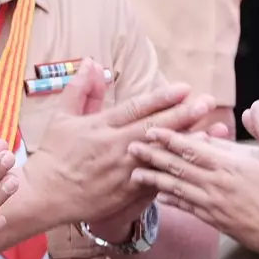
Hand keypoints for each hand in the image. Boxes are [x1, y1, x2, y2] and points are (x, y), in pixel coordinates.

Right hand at [25, 64, 212, 228]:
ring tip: (212, 133)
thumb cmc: (54, 154)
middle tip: (207, 103)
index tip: (184, 88)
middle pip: (155, 129)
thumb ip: (81, 90)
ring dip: (187, 143)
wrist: (46, 195)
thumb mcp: (62, 117)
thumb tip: (92, 63)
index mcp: (100, 126)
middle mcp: (114, 147)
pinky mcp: (126, 193)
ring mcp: (122, 172)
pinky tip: (194, 165)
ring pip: (161, 155)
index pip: (136, 108)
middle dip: (184, 115)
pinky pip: (156, 181)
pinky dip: (176, 172)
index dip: (161, 98)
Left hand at [130, 101, 258, 255]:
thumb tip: (255, 105)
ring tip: (134, 173)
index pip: (192, 148)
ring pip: (177, 189)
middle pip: (177, 167)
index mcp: (230, 166)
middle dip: (152, 156)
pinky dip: (171, 201)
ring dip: (154, 179)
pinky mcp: (217, 221)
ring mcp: (214, 205)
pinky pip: (188, 208)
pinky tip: (160, 197)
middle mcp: (215, 185)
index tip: (150, 129)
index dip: (170, 138)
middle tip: (129, 147)